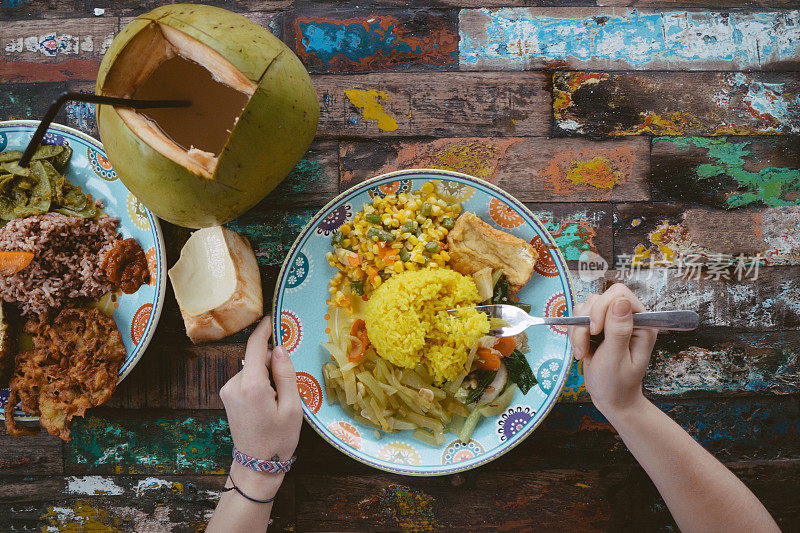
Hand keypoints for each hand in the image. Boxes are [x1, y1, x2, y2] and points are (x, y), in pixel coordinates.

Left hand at [219, 316, 302, 494]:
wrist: (257, 465)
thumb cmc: (279, 439)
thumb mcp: (292, 407)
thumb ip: (285, 374)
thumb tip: (279, 348)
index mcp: (251, 385)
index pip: (255, 347)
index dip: (264, 330)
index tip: (272, 318)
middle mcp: (234, 384)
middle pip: (256, 359)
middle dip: (272, 363)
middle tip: (288, 385)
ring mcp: (228, 391)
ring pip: (252, 369)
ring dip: (266, 375)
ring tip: (279, 399)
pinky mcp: (227, 397)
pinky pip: (246, 379)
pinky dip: (259, 383)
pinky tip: (268, 402)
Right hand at [567, 284, 657, 417]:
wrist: (610, 399)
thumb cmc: (617, 384)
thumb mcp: (616, 359)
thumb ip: (618, 330)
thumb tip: (620, 301)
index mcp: (641, 324)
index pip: (620, 294)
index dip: (602, 308)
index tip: (595, 331)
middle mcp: (627, 318)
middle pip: (598, 299)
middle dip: (585, 323)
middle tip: (584, 347)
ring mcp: (611, 321)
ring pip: (585, 307)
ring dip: (578, 330)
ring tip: (582, 351)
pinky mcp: (597, 326)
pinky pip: (578, 317)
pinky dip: (574, 333)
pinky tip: (580, 349)